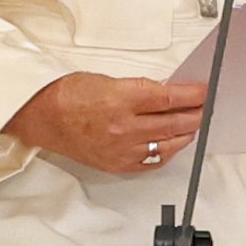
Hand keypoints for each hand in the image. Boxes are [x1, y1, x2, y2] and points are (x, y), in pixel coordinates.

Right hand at [5, 73, 208, 175]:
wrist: (41, 118)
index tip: (203, 91)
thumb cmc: (68, 95)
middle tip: (204, 107)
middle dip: (195, 113)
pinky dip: (167, 152)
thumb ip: (140, 89)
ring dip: (185, 133)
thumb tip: (168, 93)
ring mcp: (122, 149)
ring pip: (168, 144)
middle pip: (174, 122)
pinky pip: (153, 162)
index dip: (193, 95)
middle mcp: (124, 127)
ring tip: (193, 124)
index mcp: (121, 99)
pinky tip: (172, 143)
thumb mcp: (108, 80)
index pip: (169, 98)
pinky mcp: (117, 164)